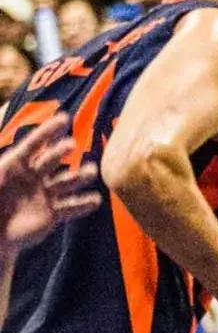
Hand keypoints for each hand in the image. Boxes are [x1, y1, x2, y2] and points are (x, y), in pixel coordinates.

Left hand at [0, 115, 100, 257]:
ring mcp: (45, 195)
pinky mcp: (53, 214)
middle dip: (60, 151)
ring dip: (78, 176)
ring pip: (65, 182)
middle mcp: (33, 177)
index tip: (64, 118)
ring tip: (90, 172)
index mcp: (14, 166)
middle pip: (50, 160)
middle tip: (70, 145)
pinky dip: (83, 204)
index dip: (47, 131)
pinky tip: (95, 200)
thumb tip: (9, 154)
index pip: (33, 144)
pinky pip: (71, 207)